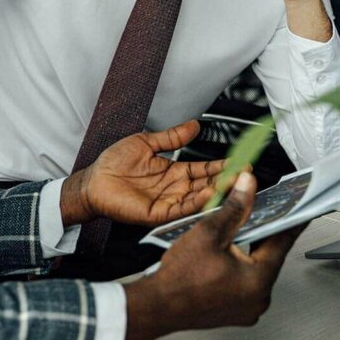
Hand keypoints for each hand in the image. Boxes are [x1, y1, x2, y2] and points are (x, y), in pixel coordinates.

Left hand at [60, 120, 224, 226]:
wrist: (93, 180)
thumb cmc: (113, 163)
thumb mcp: (146, 143)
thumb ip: (171, 137)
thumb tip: (193, 125)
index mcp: (173, 172)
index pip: (204, 169)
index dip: (222, 165)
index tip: (240, 160)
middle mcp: (174, 188)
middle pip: (207, 184)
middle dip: (227, 179)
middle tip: (246, 173)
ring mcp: (168, 202)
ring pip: (199, 198)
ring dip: (217, 191)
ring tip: (234, 183)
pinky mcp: (158, 214)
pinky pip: (181, 209)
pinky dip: (196, 202)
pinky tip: (208, 194)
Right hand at [124, 172, 300, 339]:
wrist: (159, 304)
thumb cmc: (180, 276)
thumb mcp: (208, 233)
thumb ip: (233, 208)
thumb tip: (248, 187)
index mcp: (258, 280)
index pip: (282, 243)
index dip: (289, 221)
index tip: (298, 210)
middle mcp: (258, 299)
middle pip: (269, 256)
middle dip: (264, 233)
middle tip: (262, 213)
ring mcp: (247, 309)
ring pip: (255, 269)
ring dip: (250, 249)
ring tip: (239, 230)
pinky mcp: (236, 311)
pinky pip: (245, 283)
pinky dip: (240, 265)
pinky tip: (226, 253)